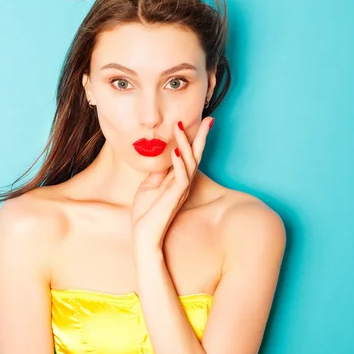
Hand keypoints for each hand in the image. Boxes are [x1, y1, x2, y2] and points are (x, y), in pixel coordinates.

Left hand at [130, 117, 213, 249]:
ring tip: (180, 127)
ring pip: (189, 162)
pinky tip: (174, 151)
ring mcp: (181, 190)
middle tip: (209, 118)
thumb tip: (162, 154)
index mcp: (178, 179)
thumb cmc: (146, 212)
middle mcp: (184, 183)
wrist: (144, 234)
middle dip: (201, 136)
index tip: (199, 121)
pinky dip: (178, 163)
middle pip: (196, 155)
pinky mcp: (175, 197)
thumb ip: (158, 171)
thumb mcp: (149, 186)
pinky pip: (181, 177)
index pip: (188, 155)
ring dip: (185, 144)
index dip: (194, 138)